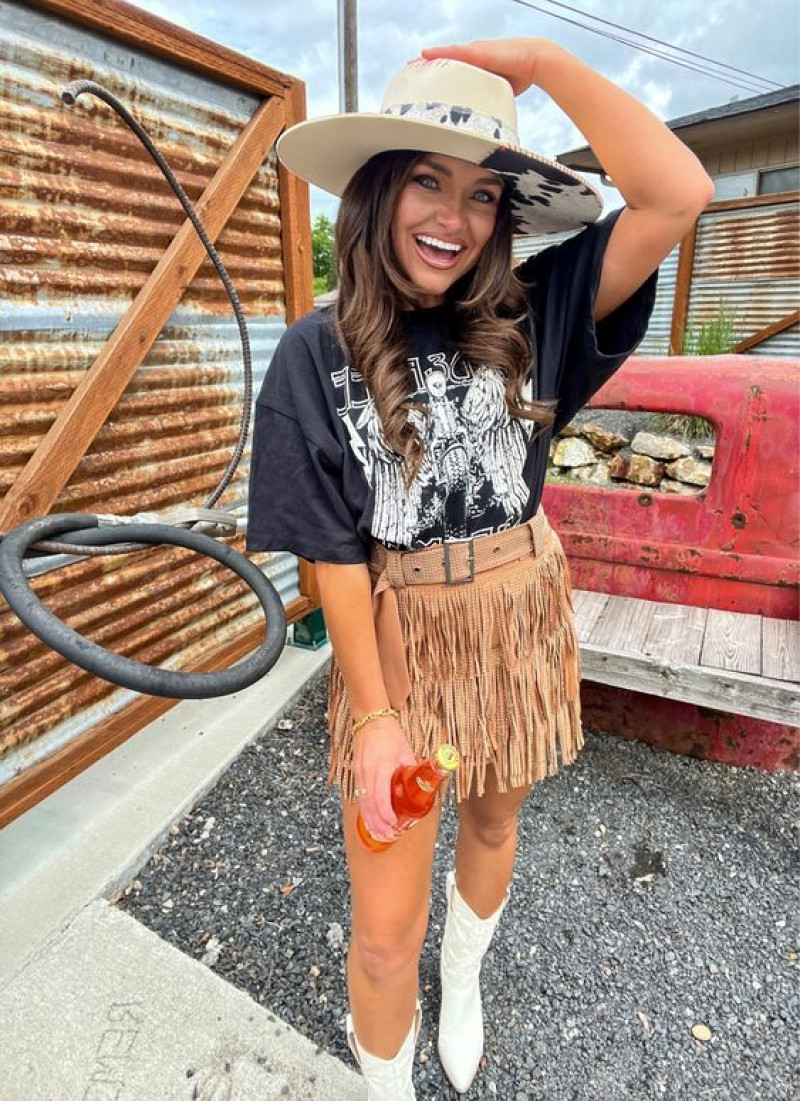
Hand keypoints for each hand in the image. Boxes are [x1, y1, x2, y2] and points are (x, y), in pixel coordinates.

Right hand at [352, 717, 416, 843]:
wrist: (370, 720)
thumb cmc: (390, 735)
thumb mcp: (406, 752)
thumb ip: (412, 770)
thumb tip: (423, 787)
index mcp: (382, 766)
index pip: (381, 795)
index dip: (386, 812)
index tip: (393, 823)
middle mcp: (368, 771)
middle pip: (370, 804)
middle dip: (378, 822)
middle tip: (387, 835)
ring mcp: (359, 772)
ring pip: (362, 802)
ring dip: (370, 820)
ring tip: (379, 833)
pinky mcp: (356, 773)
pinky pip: (359, 795)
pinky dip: (365, 810)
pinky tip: (370, 820)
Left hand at [418, 37, 559, 95]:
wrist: (536, 61)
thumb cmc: (523, 75)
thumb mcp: (500, 90)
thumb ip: (490, 99)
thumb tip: (485, 122)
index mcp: (479, 66)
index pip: (455, 70)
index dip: (441, 74)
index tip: (427, 81)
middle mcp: (474, 56)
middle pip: (447, 60)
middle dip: (430, 65)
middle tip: (411, 70)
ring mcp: (474, 52)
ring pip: (446, 55)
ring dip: (429, 59)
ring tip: (412, 63)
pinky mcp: (476, 51)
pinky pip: (452, 52)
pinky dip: (438, 53)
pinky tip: (424, 54)